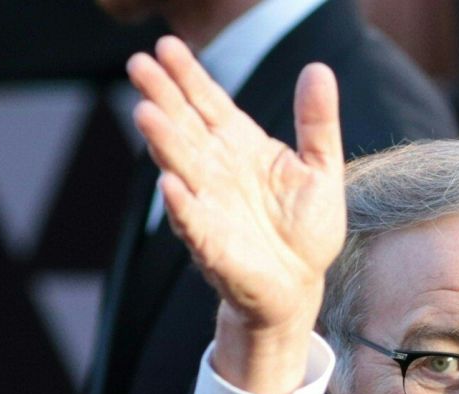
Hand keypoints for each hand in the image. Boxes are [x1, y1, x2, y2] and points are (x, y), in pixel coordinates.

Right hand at [127, 37, 344, 393]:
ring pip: (182, 168)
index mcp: (241, 147)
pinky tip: (169, 185)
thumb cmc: (304, 228)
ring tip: (145, 114)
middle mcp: (217, 171)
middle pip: (185, 127)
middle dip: (162, 97)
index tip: (167, 45)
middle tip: (137, 64)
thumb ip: (317, 122)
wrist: (300, 284)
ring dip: (163, 143)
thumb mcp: (321, 169)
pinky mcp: (213, 245)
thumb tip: (318, 69)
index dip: (189, 76)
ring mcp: (210, 206)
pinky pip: (193, 223)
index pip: (208, 103)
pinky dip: (182, 205)